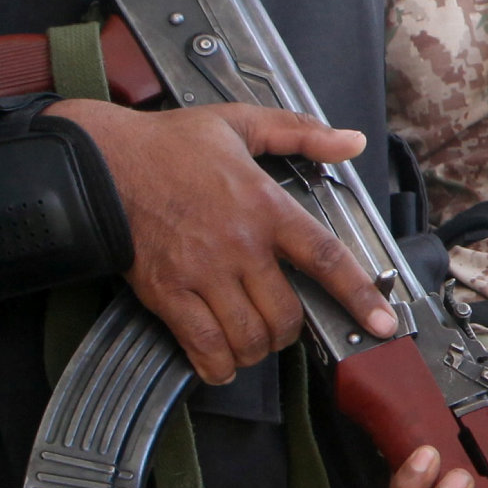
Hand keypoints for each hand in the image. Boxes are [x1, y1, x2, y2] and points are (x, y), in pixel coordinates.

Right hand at [42, 100, 396, 383]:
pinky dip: (218, 365)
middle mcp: (239, 246)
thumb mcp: (240, 123)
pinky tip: (221, 360)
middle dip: (292, 329)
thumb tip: (352, 141)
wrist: (102, 164)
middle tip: (284, 323)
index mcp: (265, 206)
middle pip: (287, 314)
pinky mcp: (167, 294)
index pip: (325, 258)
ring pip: (250, 337)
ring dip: (258, 349)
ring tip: (253, 340)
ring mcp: (201, 274)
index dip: (360, 295)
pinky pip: (203, 346)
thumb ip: (301, 132)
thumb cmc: (170, 145)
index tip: (385, 323)